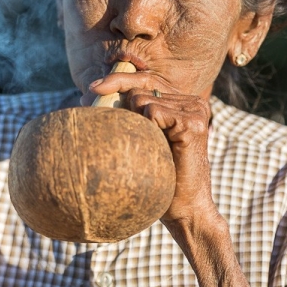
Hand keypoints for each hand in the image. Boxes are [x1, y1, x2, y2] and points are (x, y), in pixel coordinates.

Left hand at [85, 72, 217, 223]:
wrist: (185, 208)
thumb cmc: (162, 177)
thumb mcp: (145, 137)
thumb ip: (131, 113)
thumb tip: (91, 92)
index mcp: (184, 102)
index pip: (147, 79)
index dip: (118, 80)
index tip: (92, 88)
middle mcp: (193, 102)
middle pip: (142, 86)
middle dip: (120, 100)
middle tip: (111, 121)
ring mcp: (195, 111)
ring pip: (143, 99)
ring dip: (134, 121)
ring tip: (147, 146)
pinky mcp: (192, 124)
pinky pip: (153, 111)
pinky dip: (146, 126)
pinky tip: (157, 145)